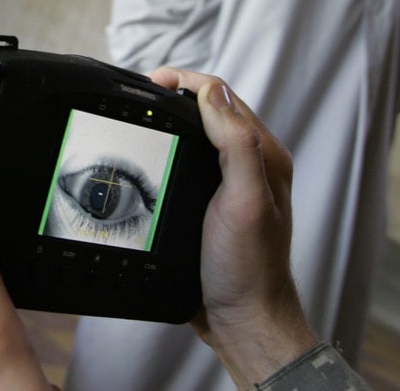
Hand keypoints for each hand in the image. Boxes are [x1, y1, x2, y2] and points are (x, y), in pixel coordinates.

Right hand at [149, 68, 316, 386]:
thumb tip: (212, 92)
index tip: (150, 82)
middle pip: (208, 110)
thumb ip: (237, 144)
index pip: (222, 96)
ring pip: (195, 135)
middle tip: (136, 96)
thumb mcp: (245, 200)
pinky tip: (146, 158)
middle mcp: (248, 164)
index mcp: (263, 154)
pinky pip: (186, 162)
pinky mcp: (209, 203)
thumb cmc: (248, 266)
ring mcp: (228, 184)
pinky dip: (166, 149)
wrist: (242, 318)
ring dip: (168, 120)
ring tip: (137, 118)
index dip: (185, 81)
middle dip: (173, 95)